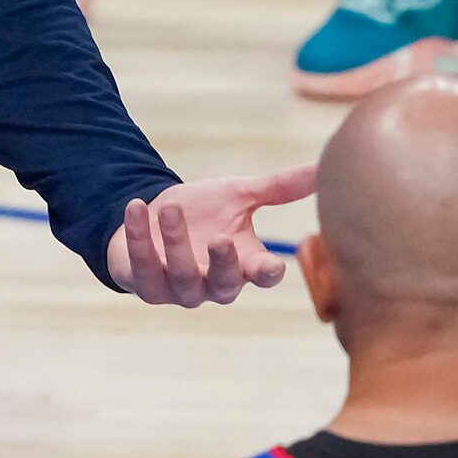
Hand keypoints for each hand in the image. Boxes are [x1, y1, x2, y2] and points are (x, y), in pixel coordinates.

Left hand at [105, 165, 313, 304]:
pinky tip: (135, 208)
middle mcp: (213, 283)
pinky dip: (138, 238)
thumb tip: (322, 168)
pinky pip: (141, 267)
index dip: (267, 273)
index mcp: (243, 264)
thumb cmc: (204, 212)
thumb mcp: (239, 195)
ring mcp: (178, 289)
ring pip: (181, 276)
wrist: (152, 216)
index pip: (263, 276)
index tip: (271, 264)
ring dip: (175, 242)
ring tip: (170, 208)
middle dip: (223, 263)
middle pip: (224, 285)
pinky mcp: (144, 284)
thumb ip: (277, 188)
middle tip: (221, 238)